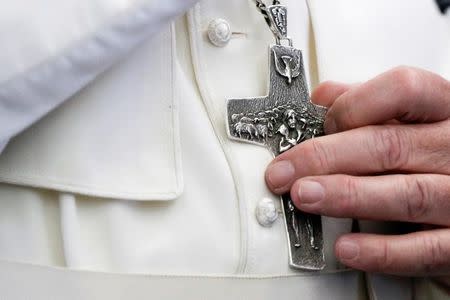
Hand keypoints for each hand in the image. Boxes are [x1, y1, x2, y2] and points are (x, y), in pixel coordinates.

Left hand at [265, 67, 449, 283]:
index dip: (353, 106)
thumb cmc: (439, 155)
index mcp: (444, 111)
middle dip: (326, 157)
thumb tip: (324, 96)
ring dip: (346, 196)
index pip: (401, 90)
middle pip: (389, 146)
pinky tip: (346, 247)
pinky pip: (426, 249)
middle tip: (284, 171)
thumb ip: (372, 105)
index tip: (318, 124)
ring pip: (406, 194)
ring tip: (304, 197)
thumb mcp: (414, 120)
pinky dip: (382, 251)